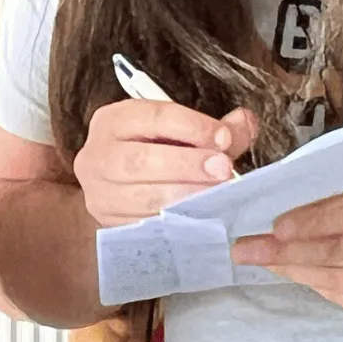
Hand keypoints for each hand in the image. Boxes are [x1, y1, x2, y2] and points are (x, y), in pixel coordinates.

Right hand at [73, 99, 259, 226]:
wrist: (114, 188)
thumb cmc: (152, 152)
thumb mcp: (177, 133)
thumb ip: (214, 129)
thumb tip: (244, 123)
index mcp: (114, 120)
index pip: (153, 117)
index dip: (192, 126)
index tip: (224, 138)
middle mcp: (98, 154)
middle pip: (140, 159)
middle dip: (186, 165)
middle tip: (223, 169)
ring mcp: (100, 193)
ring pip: (141, 197)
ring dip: (184, 197)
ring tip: (216, 196)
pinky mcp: (109, 223)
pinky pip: (144, 224)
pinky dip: (175, 222)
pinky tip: (200, 217)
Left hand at [231, 169, 342, 323]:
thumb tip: (293, 197)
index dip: (309, 223)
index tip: (273, 226)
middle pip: (335, 254)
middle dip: (283, 252)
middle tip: (244, 249)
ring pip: (334, 279)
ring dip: (292, 269)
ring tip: (259, 259)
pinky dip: (315, 283)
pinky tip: (294, 272)